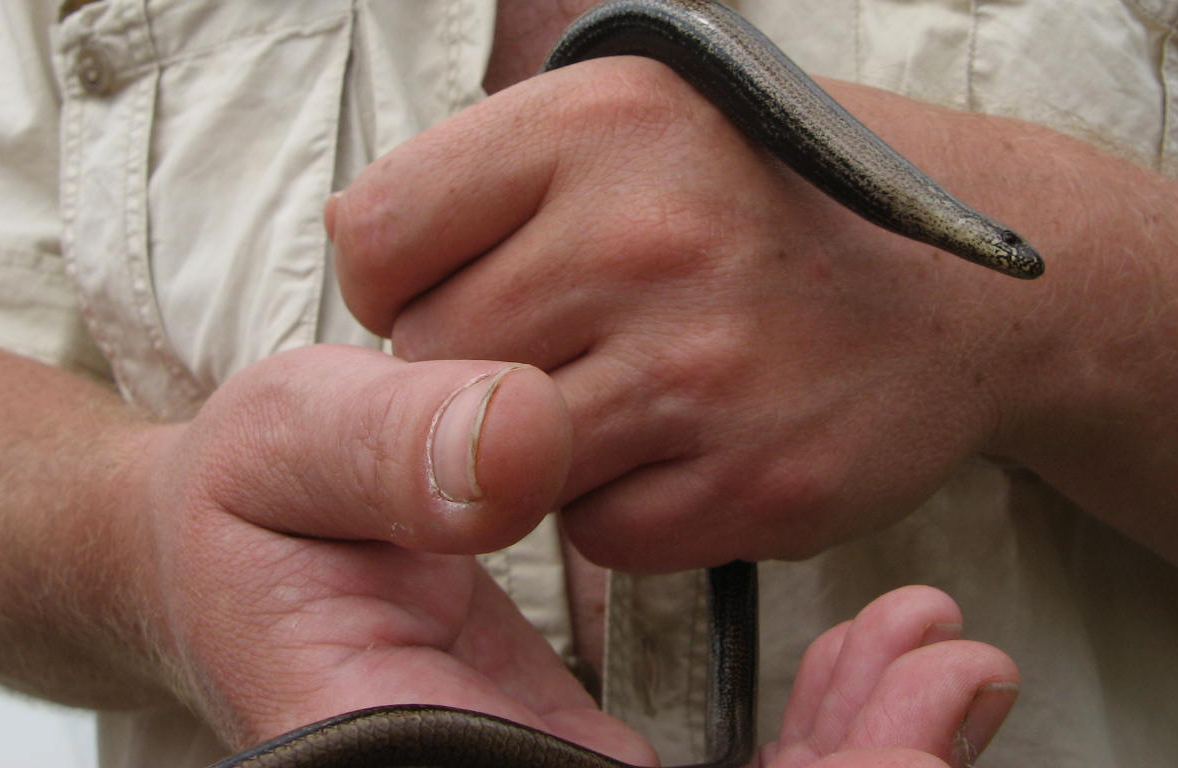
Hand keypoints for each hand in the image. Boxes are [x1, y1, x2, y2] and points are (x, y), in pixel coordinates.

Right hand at [137, 344, 1017, 764]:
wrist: (221, 543)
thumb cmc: (245, 502)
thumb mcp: (287, 445)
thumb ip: (387, 446)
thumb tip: (524, 440)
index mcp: (397, 743)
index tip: (911, 727)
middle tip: (956, 674)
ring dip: (851, 753)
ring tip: (937, 656)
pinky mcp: (566, 754)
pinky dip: (808, 726)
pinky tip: (871, 654)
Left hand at [328, 57, 1045, 569]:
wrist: (968, 279)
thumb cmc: (761, 192)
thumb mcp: (634, 109)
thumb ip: (489, 171)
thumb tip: (360, 260)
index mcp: (599, 122)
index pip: (376, 234)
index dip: (397, 275)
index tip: (456, 277)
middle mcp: (648, 236)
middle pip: (426, 356)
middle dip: (464, 363)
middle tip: (559, 335)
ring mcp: (705, 366)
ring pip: (497, 456)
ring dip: (533, 442)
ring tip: (620, 382)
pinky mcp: (759, 481)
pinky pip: (595, 534)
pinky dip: (620, 504)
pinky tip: (684, 441)